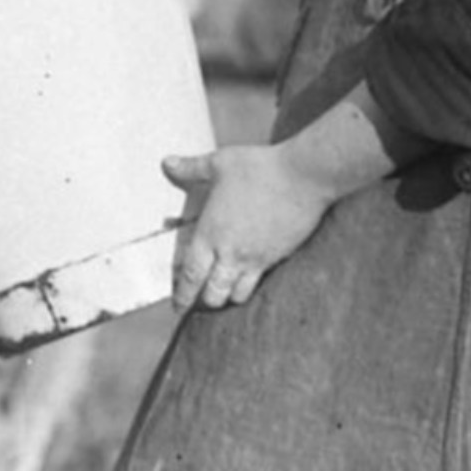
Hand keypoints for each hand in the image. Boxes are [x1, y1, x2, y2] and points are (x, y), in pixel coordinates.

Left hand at [163, 143, 330, 310]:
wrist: (303, 177)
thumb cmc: (259, 168)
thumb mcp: (219, 163)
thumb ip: (191, 168)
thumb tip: (167, 164)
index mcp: (212, 233)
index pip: (191, 274)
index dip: (182, 293)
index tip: (176, 306)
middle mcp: (232, 252)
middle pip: (213, 294)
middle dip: (203, 301)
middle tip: (198, 300)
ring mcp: (257, 259)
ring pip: (237, 295)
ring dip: (227, 297)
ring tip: (222, 293)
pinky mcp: (278, 258)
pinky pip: (260, 284)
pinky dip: (249, 288)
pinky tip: (247, 281)